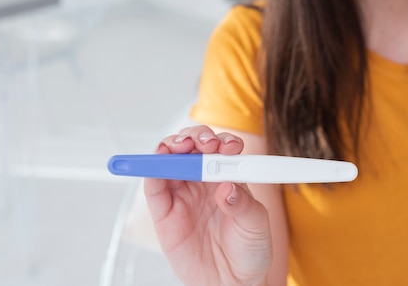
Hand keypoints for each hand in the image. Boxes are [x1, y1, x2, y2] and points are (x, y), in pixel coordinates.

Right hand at [144, 125, 271, 285]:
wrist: (231, 283)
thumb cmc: (248, 251)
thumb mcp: (256, 225)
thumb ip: (243, 204)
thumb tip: (228, 187)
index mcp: (227, 178)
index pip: (221, 150)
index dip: (222, 141)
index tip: (229, 146)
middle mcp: (202, 182)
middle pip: (192, 147)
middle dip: (196, 137)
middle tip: (204, 143)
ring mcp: (182, 194)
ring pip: (170, 159)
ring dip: (172, 146)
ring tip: (182, 147)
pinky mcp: (164, 212)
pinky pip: (154, 186)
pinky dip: (152, 170)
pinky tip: (159, 162)